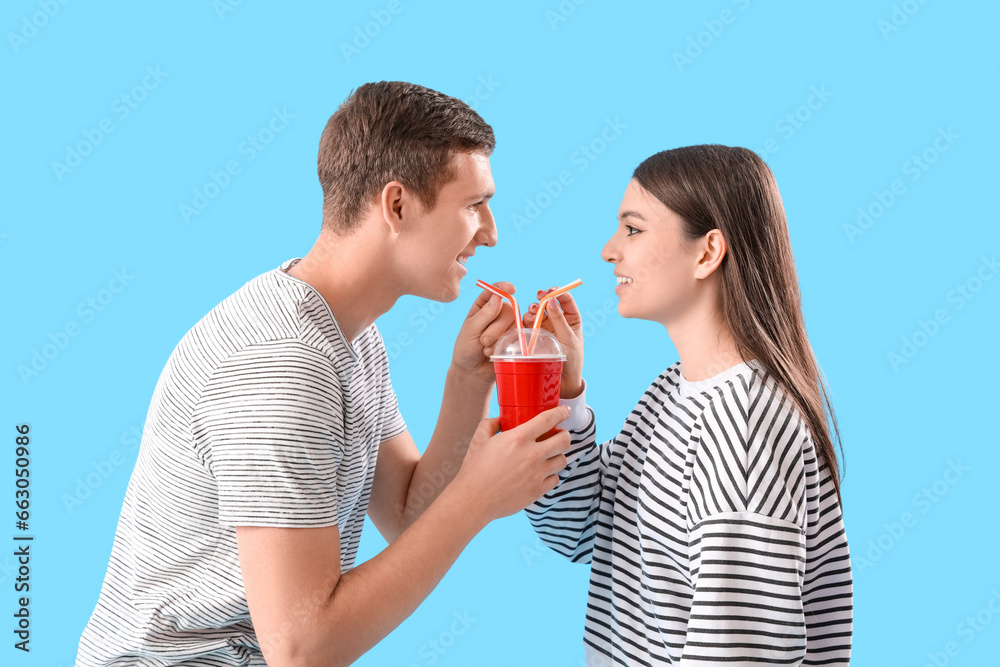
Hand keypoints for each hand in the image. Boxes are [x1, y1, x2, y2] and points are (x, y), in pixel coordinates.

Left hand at [451, 281, 517, 385]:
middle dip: (496, 328)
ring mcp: (508, 326)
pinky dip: (507, 347)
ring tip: (486, 349)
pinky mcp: (516, 339)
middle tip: (483, 340)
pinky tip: (496, 353)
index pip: (496, 290)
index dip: (504, 287)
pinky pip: (520, 338)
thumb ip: (484, 314)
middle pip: (509, 310)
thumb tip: (498, 297)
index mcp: (484, 304)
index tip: (511, 289)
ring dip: (499, 340)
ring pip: (515, 325)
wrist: (472, 371)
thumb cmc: (466, 348)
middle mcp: (498, 312)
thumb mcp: (470, 330)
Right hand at [452, 407, 571, 523]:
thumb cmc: (474, 469)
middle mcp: (532, 455)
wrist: (473, 500)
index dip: (561, 412)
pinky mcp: (537, 491)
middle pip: (564, 441)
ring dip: (557, 456)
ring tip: (549, 456)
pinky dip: (551, 475)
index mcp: (518, 438)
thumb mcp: (479, 439)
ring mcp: (537, 474)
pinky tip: (541, 473)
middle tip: (558, 436)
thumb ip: (491, 424)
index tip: (565, 411)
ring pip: (562, 460)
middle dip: (564, 435)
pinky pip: (555, 479)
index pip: (548, 419)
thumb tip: (501, 419)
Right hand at [522, 288, 582, 398]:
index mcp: (571, 319)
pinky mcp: (534, 335)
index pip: (566, 300)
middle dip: (543, 297)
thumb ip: (559, 320)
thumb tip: (551, 300)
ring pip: (537, 312)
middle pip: (549, 303)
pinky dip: (526, 319)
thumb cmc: (571, 360)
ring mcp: (545, 327)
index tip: (552, 291)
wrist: (562, 381)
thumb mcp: (568, 339)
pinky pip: (528, 324)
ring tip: (533, 312)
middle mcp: (557, 320)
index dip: (559, 293)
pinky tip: (526, 321)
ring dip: (534, 308)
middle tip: (539, 295)